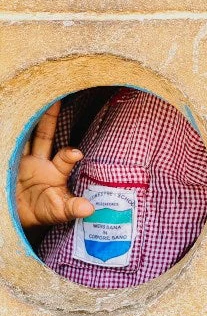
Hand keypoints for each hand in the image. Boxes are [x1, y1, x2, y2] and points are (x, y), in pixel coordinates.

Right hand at [15, 101, 92, 227]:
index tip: (75, 153)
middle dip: (49, 119)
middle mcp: (40, 160)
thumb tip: (90, 209)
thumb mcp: (58, 210)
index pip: (65, 158)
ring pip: (23, 137)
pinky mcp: (6, 161)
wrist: (19, 214)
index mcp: (56, 170)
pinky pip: (6, 146)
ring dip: (24, 122)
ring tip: (24, 103)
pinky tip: (6, 121)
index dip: (69, 154)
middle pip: (43, 135)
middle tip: (55, 101)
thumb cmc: (44, 210)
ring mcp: (21, 160)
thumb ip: (72, 207)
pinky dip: (6, 135)